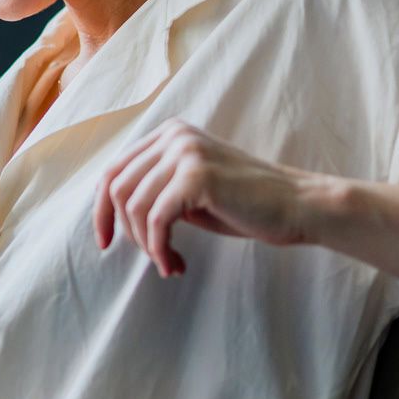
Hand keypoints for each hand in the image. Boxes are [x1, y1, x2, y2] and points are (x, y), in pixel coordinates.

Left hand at [92, 119, 319, 275]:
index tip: (106, 242)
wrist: (297, 206)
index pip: (114, 170)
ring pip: (134, 207)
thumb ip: (156, 191)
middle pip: (116, 188)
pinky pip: (156, 220)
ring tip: (169, 263)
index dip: (102, 211)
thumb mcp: (191, 192)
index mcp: (170, 134)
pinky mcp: (197, 175)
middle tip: (151, 257)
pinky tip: (175, 265)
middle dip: (125, 231)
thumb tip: (111, 214)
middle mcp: (174, 136)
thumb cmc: (246, 205)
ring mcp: (185, 152)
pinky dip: (160, 249)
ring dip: (147, 245)